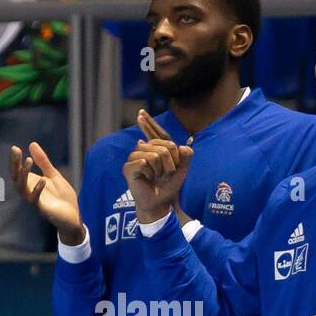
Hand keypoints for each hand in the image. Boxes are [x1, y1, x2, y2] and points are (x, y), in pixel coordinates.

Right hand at [11, 142, 84, 246]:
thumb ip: (43, 162)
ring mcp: (35, 201)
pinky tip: (43, 180)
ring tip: (28, 161)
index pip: (18, 170)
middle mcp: (30, 191)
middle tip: (16, 151)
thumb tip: (32, 144)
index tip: (14, 148)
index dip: (15, 160)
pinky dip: (37, 189)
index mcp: (31, 183)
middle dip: (15, 164)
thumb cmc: (62, 197)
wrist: (73, 216)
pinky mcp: (42, 210)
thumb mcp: (53, 175)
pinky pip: (35, 200)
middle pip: (16, 178)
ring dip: (23, 174)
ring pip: (22, 188)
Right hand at [136, 110, 195, 230]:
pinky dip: (150, 172)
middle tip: (166, 174)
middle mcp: (143, 150)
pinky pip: (144, 162)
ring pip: (153, 154)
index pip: (154, 132)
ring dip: (161, 169)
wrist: (160, 203)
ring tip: (156, 177)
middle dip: (170, 162)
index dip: (148, 122)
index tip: (140, 112)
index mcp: (155, 148)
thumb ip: (186, 157)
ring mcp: (134, 159)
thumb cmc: (169, 187)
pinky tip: (147, 179)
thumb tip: (183, 147)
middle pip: (162, 145)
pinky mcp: (128, 168)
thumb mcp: (182, 171)